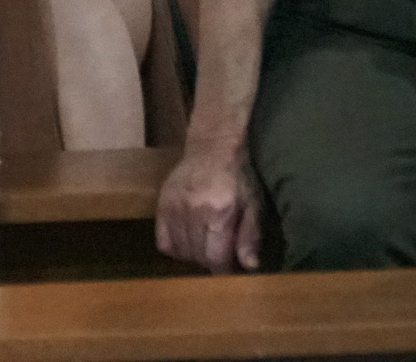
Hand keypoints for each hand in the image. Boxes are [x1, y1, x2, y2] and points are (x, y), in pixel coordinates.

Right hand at [156, 141, 262, 272]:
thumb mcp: (254, 205)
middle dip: (212, 263)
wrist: (213, 146)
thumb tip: (249, 267)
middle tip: (223, 257)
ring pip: (180, 250)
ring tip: (208, 247)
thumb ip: (250, 236)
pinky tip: (188, 241)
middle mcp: (192, 211)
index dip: (225, 270)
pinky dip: (175, 247)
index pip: (215, 258)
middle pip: (198, 256)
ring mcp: (173, 207)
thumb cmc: (239, 176)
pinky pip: (163, 241)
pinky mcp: (162, 203)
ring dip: (195, 256)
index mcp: (218, 213)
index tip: (233, 270)